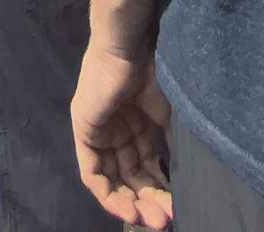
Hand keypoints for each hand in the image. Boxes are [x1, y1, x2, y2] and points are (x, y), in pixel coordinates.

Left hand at [71, 42, 171, 225]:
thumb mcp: (164, 115)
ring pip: (112, 180)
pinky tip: (126, 207)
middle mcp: (114, 132)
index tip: (174, 207)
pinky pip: (91, 172)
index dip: (158, 189)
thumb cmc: (150, 73)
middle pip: (129, 177)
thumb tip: (180, 175)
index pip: (143, 167)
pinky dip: (107, 193)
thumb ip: (168, 143)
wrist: (131, 47)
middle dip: (147, 201)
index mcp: (134, 125)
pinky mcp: (83, 130)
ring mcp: (98, 132)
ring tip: (151, 219)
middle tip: (165, 221)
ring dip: (130, 202)